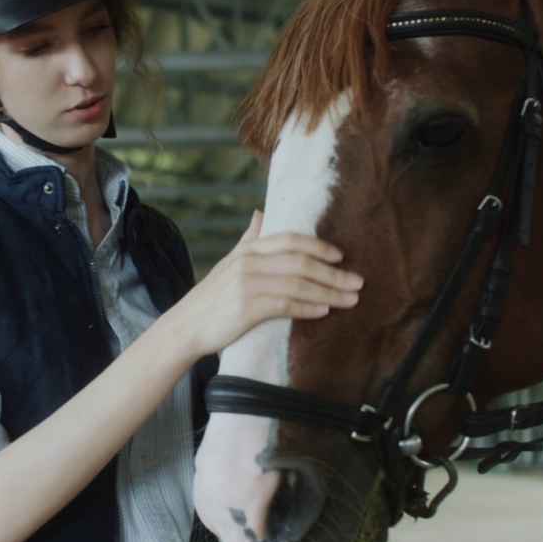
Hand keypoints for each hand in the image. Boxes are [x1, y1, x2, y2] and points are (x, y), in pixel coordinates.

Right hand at [174, 210, 362, 356]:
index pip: (290, 240)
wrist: (185, 326)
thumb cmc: (212, 298)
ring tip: (350, 300)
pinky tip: (324, 311)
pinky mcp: (246, 308)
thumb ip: (249, 239)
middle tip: (357, 282)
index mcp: (247, 249)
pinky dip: (307, 307)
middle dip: (333, 273)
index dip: (318, 246)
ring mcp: (246, 284)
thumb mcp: (229, 263)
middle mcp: (247, 262)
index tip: (341, 256)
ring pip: (297, 284)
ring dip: (328, 292)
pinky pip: (284, 305)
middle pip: (299, 262)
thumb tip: (261, 214)